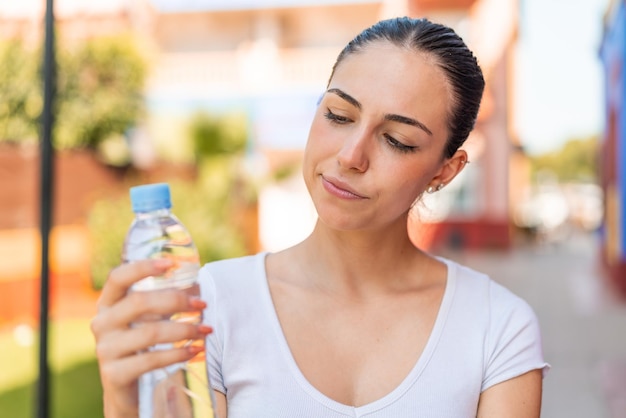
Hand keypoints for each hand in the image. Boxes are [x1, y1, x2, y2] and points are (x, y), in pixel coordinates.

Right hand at [90, 259, 211, 417]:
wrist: (125, 387)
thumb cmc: (141, 344)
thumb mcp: (146, 319)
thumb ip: (162, 301)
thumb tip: (197, 287)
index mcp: (108, 303)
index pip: (118, 277)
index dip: (142, 267)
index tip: (170, 263)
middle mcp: (102, 323)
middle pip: (139, 302)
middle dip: (175, 301)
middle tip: (201, 305)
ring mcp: (105, 349)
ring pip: (149, 332)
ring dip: (184, 329)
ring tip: (205, 330)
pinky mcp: (114, 374)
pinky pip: (150, 360)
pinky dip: (177, 354)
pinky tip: (194, 350)